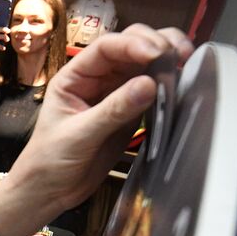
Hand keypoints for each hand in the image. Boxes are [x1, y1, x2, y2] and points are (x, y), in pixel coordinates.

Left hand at [10, 24, 192, 215]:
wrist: (50, 191)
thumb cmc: (50, 161)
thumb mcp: (79, 135)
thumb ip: (113, 111)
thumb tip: (149, 84)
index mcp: (75, 76)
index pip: (107, 47)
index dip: (134, 44)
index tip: (158, 53)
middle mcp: (98, 79)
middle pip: (131, 46)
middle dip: (156, 44)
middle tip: (180, 56)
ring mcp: (116, 94)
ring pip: (146, 65)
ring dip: (167, 59)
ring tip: (187, 63)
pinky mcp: (131, 112)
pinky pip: (152, 90)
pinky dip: (168, 85)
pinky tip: (182, 85)